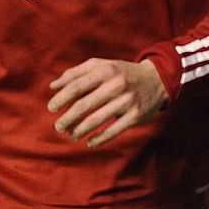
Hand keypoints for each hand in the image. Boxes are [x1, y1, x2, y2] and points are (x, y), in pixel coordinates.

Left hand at [49, 58, 167, 146]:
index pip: (77, 86)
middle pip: (84, 105)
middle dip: (67, 118)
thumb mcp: (101, 66)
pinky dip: (98, 139)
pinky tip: (89, 142)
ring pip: (96, 120)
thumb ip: (76, 73)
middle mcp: (116, 85)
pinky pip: (113, 131)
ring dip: (80, 130)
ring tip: (72, 134)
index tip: (51, 108)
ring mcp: (127, 101)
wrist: (156, 79)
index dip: (61, 98)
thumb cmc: (121, 73)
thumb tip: (52, 86)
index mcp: (105, 70)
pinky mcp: (135, 116)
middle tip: (58, 126)